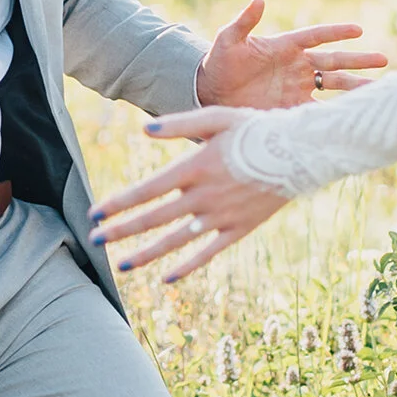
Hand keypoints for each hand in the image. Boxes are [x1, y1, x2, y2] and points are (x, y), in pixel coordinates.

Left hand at [93, 110, 285, 279]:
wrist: (302, 152)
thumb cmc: (257, 129)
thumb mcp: (218, 118)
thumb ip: (178, 123)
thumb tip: (143, 130)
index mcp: (194, 167)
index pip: (146, 190)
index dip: (118, 204)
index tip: (94, 214)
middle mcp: (203, 196)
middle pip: (153, 219)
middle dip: (121, 231)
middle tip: (94, 241)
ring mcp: (221, 216)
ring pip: (176, 241)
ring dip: (146, 254)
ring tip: (121, 266)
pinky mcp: (238, 229)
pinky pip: (207, 253)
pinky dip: (187, 266)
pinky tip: (167, 278)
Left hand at [194, 0, 384, 109]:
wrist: (212, 94)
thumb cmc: (219, 63)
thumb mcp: (228, 41)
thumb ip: (243, 23)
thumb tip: (258, 0)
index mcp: (286, 46)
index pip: (317, 36)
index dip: (336, 32)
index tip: (358, 30)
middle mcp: (297, 66)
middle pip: (334, 62)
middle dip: (359, 61)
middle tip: (384, 60)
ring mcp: (297, 88)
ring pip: (334, 87)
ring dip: (355, 88)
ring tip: (379, 90)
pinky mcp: (292, 109)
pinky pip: (318, 111)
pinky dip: (335, 114)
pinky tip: (353, 117)